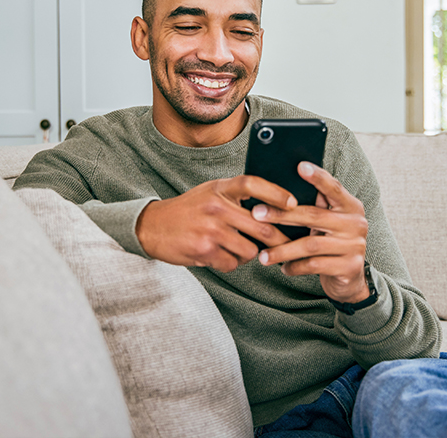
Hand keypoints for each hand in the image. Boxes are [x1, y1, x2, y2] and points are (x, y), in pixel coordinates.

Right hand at [136, 176, 294, 271]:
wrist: (153, 226)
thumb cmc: (190, 209)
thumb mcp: (211, 191)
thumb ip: (237, 195)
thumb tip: (274, 206)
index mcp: (220, 188)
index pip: (253, 184)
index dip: (276, 193)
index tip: (293, 204)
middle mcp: (216, 206)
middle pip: (261, 225)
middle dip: (279, 239)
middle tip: (288, 245)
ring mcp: (210, 229)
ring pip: (249, 250)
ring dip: (250, 254)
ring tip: (238, 248)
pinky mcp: (204, 250)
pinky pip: (232, 263)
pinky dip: (230, 263)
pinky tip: (220, 255)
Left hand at [254, 162, 369, 303]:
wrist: (350, 278)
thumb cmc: (330, 243)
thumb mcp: (327, 223)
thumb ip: (315, 207)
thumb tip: (278, 190)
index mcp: (350, 206)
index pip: (334, 187)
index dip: (317, 177)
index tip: (299, 166)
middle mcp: (356, 223)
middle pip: (314, 216)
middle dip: (281, 215)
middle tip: (257, 214)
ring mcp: (355, 246)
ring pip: (311, 245)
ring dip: (283, 249)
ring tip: (263, 255)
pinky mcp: (350, 267)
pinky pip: (315, 265)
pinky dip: (295, 266)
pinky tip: (283, 267)